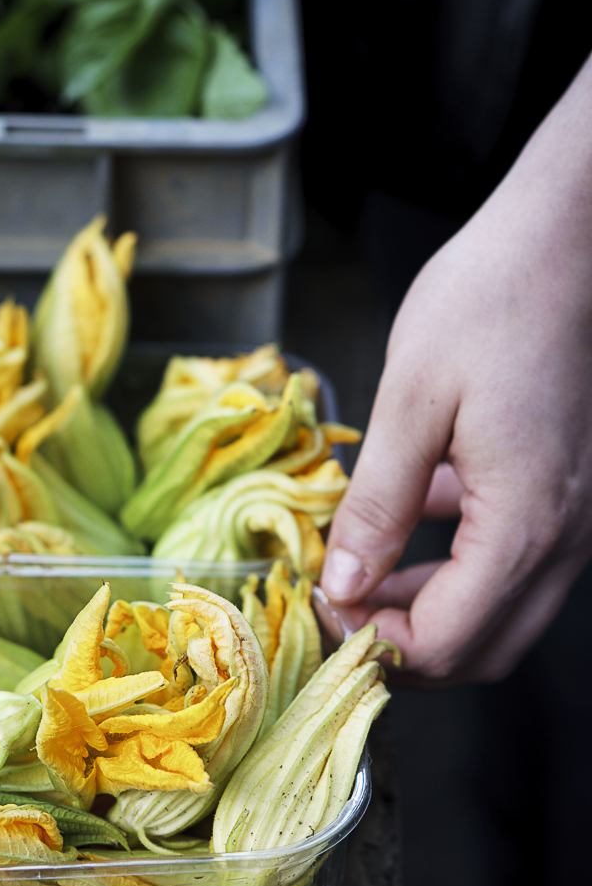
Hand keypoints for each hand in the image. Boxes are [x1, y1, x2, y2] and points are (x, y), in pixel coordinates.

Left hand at [319, 54, 591, 682]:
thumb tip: (341, 583)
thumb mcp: (412, 398)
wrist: (567, 238)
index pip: (446, 642)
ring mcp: (575, 520)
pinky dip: (457, 563)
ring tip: (358, 571)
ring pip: (498, 612)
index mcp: (524, 522)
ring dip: (426, 608)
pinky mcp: (568, 493)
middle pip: (480, 647)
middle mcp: (565, 537)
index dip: (373, 642)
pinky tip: (412, 515)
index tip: (319, 606)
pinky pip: (512, 561)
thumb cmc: (492, 298)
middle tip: (336, 608)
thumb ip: (377, 505)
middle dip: (401, 645)